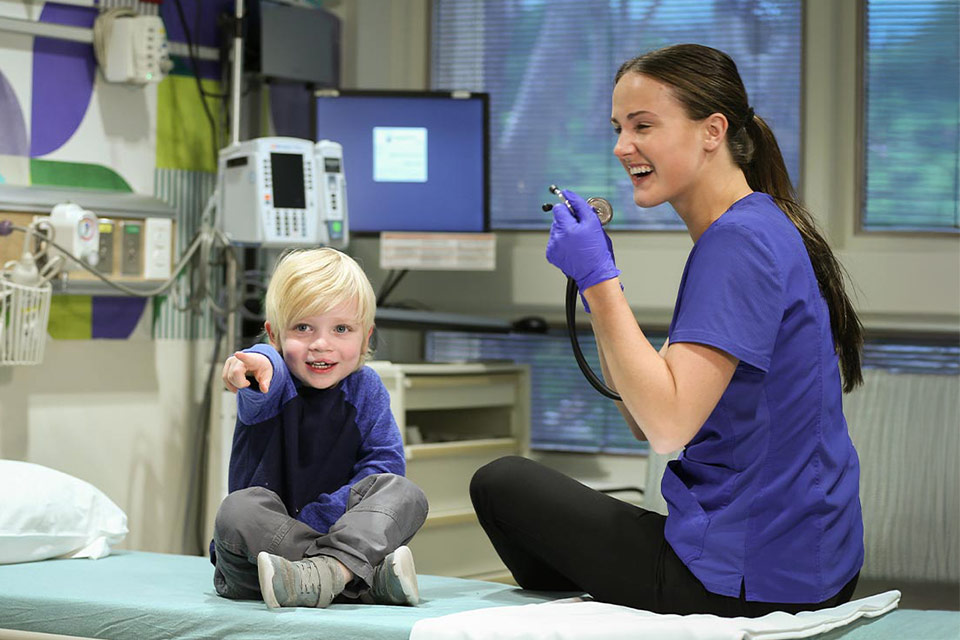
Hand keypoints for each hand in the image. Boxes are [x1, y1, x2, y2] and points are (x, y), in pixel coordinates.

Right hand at [222, 351, 272, 393]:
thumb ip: (265, 383)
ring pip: (228, 377)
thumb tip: (264, 390)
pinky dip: (230, 385)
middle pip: (234, 374)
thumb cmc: (262, 368)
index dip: (241, 356)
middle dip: (240, 384)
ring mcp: (231, 360)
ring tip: (244, 384)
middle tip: (249, 383)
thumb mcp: (267, 375)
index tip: (237, 354)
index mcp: (252, 360)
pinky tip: (237, 387)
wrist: (258, 362)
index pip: (246, 358)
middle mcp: (239, 358)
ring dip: (235, 385)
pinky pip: (224, 377)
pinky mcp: (227, 364)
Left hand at [546, 189, 619, 307]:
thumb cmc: (597, 251)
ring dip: (565, 231)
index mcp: (566, 228)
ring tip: (578, 241)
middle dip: (568, 221)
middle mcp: (556, 237)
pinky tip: (573, 248)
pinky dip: (562, 242)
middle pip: (557, 219)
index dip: (570, 209)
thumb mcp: (594, 224)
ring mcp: (552, 247)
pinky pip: (555, 241)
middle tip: (581, 230)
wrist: (595, 274)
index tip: (577, 215)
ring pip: (556, 230)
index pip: (559, 208)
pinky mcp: (551, 255)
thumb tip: (569, 194)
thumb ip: (580, 206)